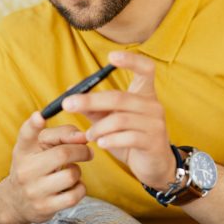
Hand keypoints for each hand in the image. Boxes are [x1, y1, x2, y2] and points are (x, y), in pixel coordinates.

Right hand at [3, 112, 92, 223]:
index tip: (39, 116)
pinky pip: (74, 195)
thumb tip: (83, 136)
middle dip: (81, 150)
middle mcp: (25, 169)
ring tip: (71, 171)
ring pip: (71, 175)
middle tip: (87, 151)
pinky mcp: (45, 207)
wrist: (16, 202)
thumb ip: (59, 135)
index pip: (26, 134)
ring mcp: (34, 190)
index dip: (33, 124)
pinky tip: (72, 186)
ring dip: (78, 171)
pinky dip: (79, 189)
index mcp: (23, 150)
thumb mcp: (38, 148)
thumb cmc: (34, 166)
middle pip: (63, 154)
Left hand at [62, 51, 175, 190]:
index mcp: (145, 94)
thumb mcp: (112, 121)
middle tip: (68, 104)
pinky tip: (101, 144)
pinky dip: (110, 140)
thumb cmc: (132, 139)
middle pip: (119, 97)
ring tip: (89, 135)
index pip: (146, 69)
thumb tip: (70, 91)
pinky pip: (127, 137)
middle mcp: (153, 105)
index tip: (111, 56)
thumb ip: (94, 107)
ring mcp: (155, 124)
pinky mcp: (153, 142)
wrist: (155, 166)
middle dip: (90, 100)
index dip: (131, 60)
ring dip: (98, 128)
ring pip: (119, 119)